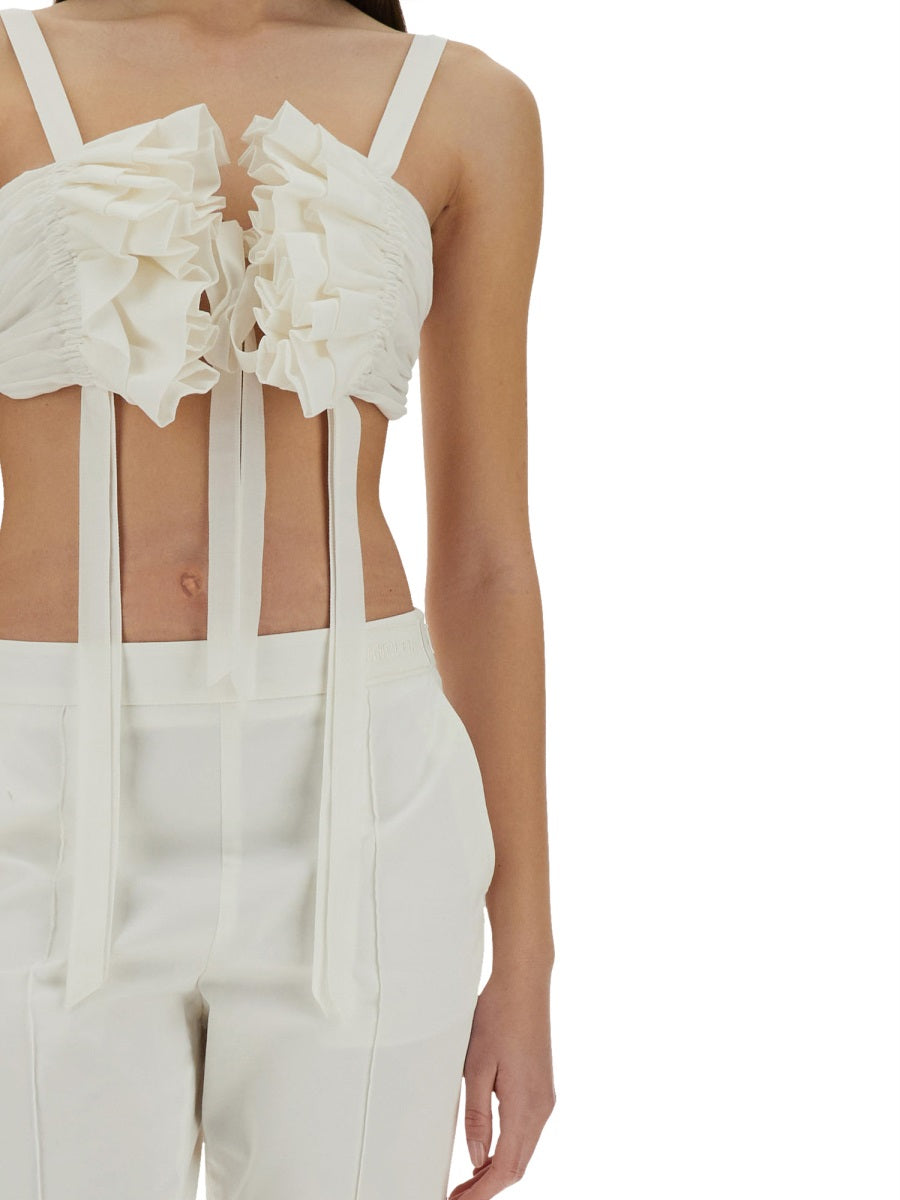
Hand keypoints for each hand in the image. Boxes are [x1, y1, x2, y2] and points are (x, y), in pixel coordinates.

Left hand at [448, 969, 555, 1197]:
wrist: (524, 984)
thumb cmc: (499, 1016)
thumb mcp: (477, 1067)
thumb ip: (477, 1116)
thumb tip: (476, 1156)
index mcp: (526, 1106)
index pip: (506, 1167)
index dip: (482, 1192)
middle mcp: (541, 1107)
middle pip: (518, 1164)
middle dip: (488, 1185)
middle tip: (458, 1195)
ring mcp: (544, 1098)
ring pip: (523, 1150)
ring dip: (497, 1168)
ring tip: (467, 1179)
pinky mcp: (541, 1088)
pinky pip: (526, 1131)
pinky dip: (507, 1148)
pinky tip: (487, 1148)